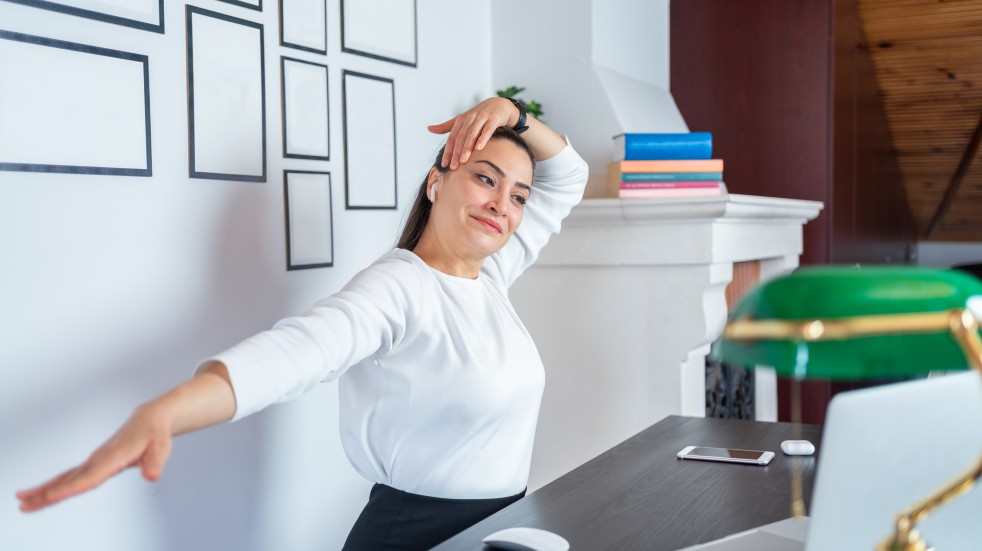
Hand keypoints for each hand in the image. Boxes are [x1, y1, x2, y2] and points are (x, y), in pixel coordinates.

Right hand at [16, 404, 172, 511]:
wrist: (149, 420)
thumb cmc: (155, 434)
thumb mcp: (162, 448)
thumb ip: (156, 462)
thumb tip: (152, 476)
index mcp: (114, 457)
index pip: (90, 477)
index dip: (72, 488)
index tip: (52, 497)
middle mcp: (100, 459)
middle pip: (70, 479)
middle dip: (47, 492)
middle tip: (23, 504)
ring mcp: (94, 461)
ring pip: (65, 478)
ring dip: (43, 490)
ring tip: (22, 502)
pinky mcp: (93, 463)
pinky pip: (70, 476)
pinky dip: (55, 485)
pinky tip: (42, 495)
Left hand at [427, 97, 515, 169]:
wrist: (500, 105)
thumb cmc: (479, 116)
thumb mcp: (463, 120)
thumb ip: (446, 126)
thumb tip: (429, 128)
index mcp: (461, 120)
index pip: (452, 138)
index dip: (447, 151)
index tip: (444, 164)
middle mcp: (470, 118)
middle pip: (461, 137)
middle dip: (456, 153)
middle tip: (453, 167)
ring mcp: (482, 118)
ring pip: (472, 134)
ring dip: (467, 147)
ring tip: (463, 160)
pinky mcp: (494, 118)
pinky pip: (487, 129)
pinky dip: (483, 138)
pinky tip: (479, 148)